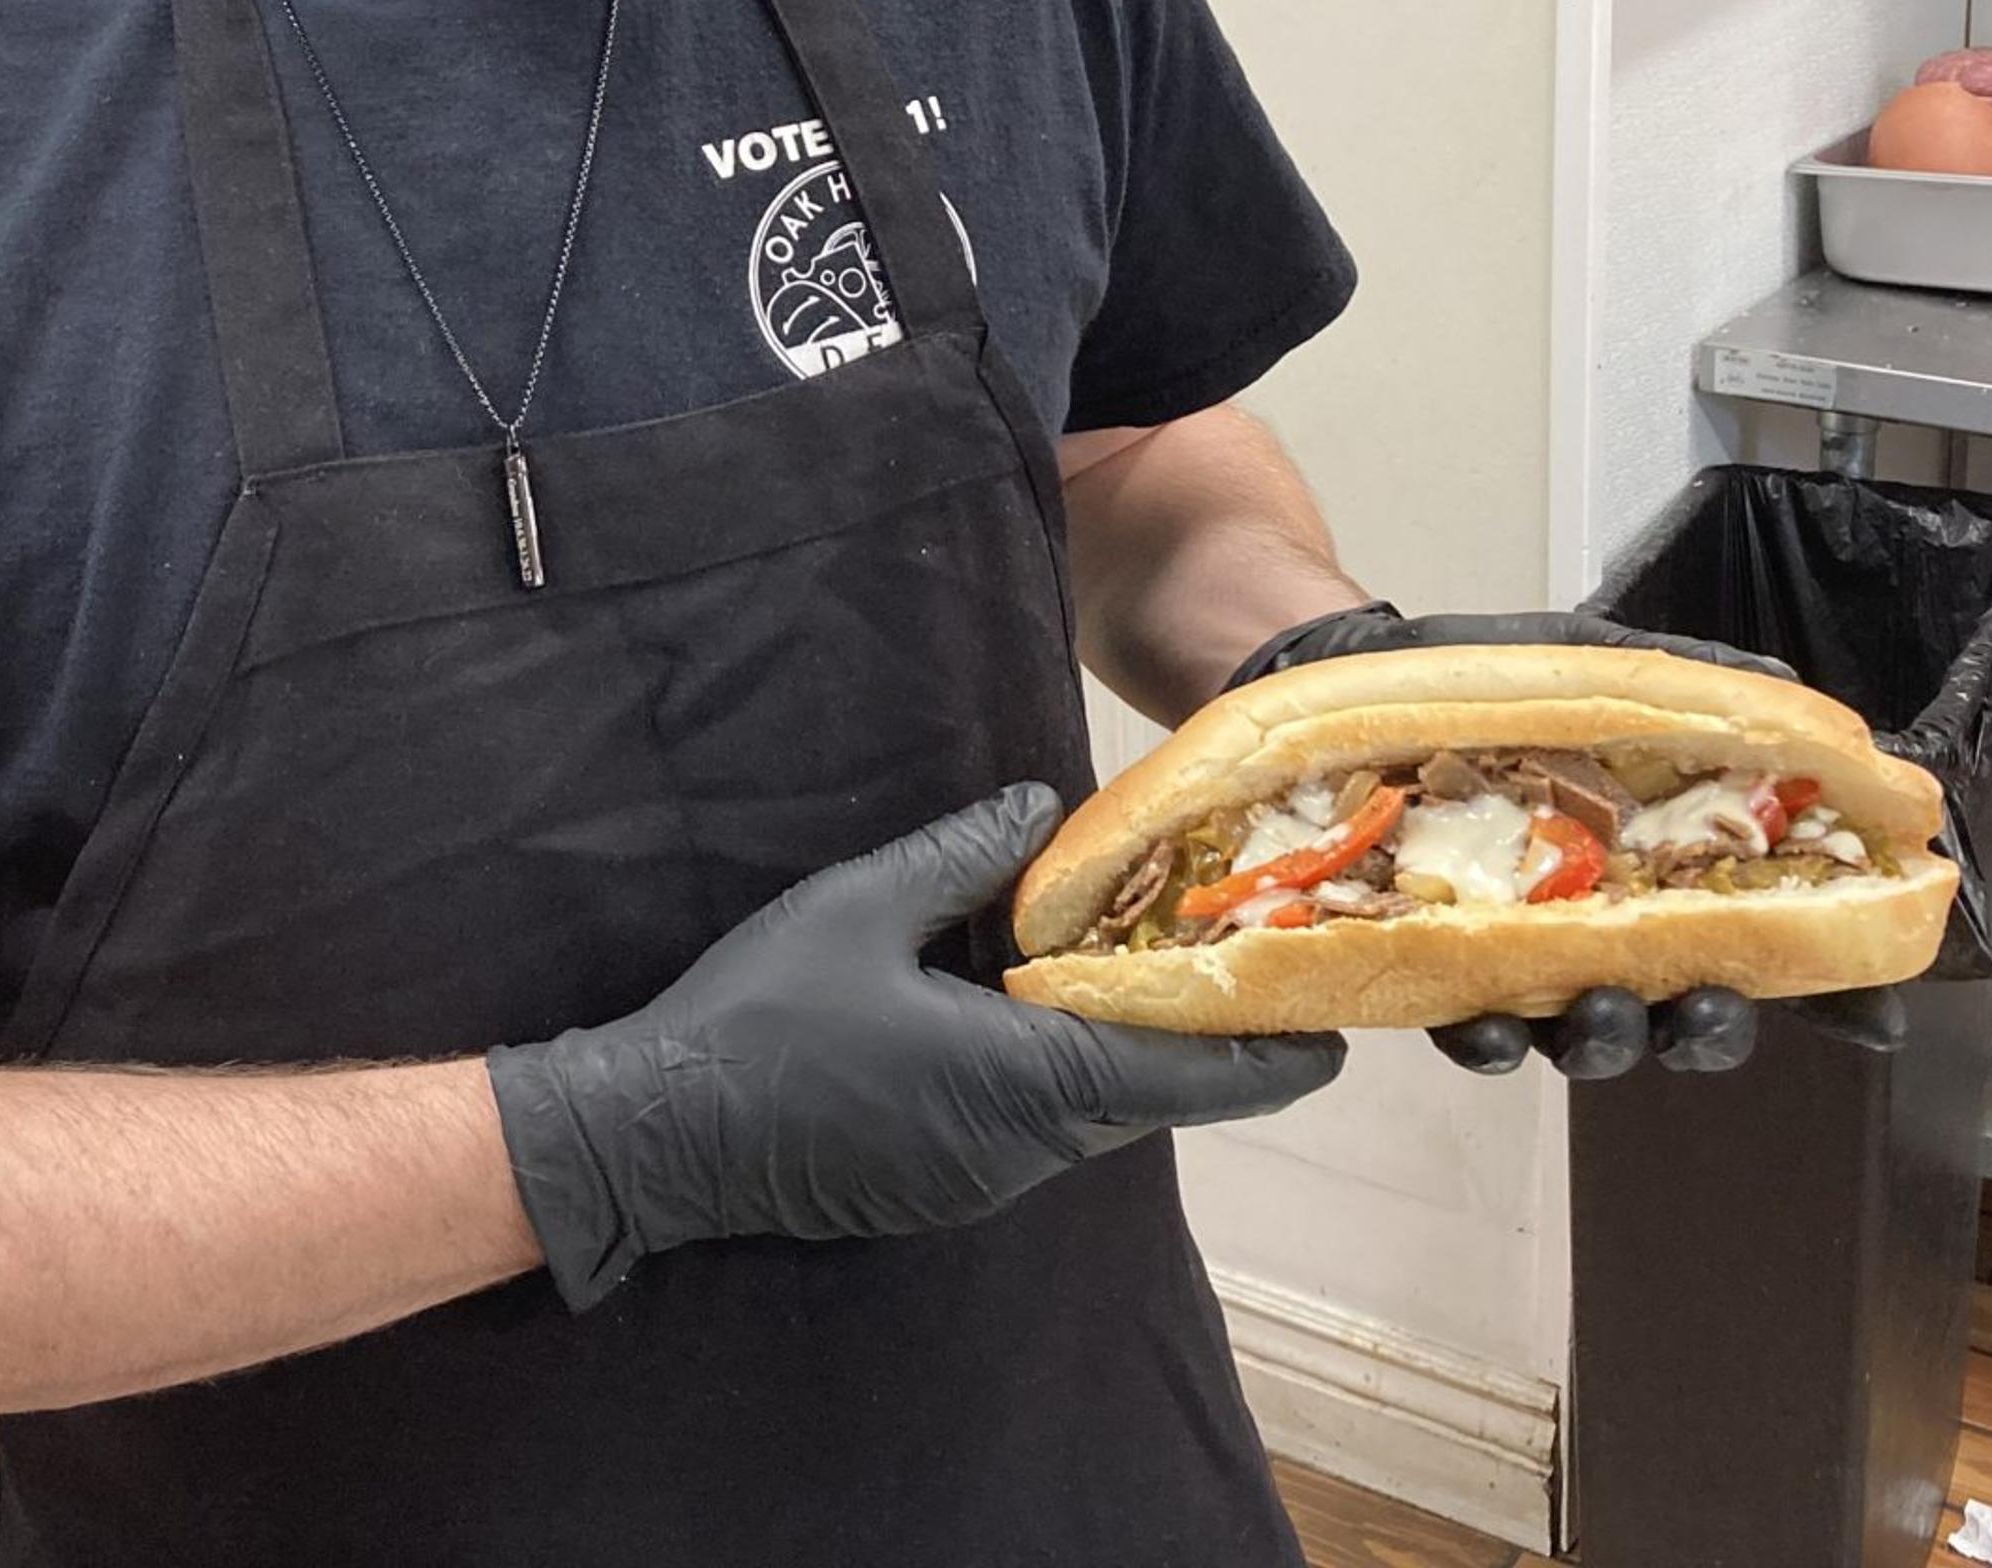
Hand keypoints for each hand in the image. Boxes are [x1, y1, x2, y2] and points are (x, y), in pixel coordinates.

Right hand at [486, 784, 1343, 1307]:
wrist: (659, 1137)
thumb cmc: (759, 1018)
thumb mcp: (859, 906)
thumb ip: (961, 857)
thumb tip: (1045, 807)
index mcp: (1019, 1082)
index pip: (1180, 1079)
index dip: (1264, 1055)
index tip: (1332, 1028)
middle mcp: (1020, 1148)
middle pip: (1150, 1099)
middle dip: (1211, 1042)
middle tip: (1256, 967)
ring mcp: (980, 1177)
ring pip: (1096, 1116)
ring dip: (1139, 1055)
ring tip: (1174, 976)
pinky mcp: (943, 1185)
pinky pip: (1042, 1130)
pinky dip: (1077, 1075)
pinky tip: (1062, 1013)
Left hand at [1233, 603, 1791, 1080]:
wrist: (1360, 673)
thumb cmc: (1494, 679)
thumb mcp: (1603, 662)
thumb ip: (1701, 690)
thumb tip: (1799, 701)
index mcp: (1663, 866)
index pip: (1763, 943)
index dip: (1826, 996)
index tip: (1870, 1021)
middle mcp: (1606, 925)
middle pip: (1682, 1012)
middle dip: (1704, 1028)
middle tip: (1708, 1006)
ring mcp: (1528, 952)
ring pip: (1588, 1033)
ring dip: (1607, 1040)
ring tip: (1604, 1015)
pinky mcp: (1441, 962)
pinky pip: (1474, 1025)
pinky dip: (1486, 1038)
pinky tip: (1488, 1027)